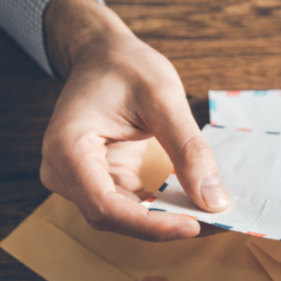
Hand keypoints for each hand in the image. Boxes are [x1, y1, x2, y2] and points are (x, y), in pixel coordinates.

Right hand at [39, 0, 229, 240]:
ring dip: (168, 220)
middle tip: (217, 223)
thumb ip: (189, 150)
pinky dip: (163, 209)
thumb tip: (214, 201)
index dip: (151, 224)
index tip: (194, 225)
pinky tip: (195, 205)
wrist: (104, 55)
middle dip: (165, 225)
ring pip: (125, 218)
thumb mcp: (165, 98)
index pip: (106, 207)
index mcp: (68, 149)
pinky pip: (132, 206)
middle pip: (115, 218)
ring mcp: (79, 181)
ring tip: (212, 217)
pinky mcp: (99, 182)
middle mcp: (64, 173)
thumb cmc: (126, 66)